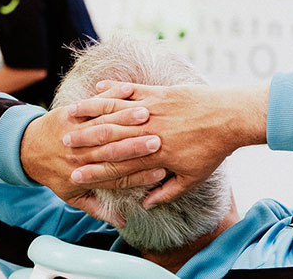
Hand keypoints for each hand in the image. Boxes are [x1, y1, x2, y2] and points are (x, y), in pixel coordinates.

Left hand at [20, 99, 165, 226]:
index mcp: (86, 174)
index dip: (140, 175)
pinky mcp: (71, 113)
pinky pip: (94, 103)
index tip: (160, 172)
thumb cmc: (54, 173)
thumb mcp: (72, 197)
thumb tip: (122, 223)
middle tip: (159, 141)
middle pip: (113, 149)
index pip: (118, 176)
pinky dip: (111, 95)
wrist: (27, 149)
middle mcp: (81, 153)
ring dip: (126, 118)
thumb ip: (99, 209)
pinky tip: (129, 91)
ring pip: (104, 124)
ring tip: (146, 115)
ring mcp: (75, 131)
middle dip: (136, 145)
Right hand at [64, 81, 267, 208]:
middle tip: (62, 146)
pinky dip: (113, 91)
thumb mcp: (192, 178)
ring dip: (91, 115)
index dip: (94, 171)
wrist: (229, 118)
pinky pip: (130, 91)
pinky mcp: (159, 93)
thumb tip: (146, 204)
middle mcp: (149, 132)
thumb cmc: (212, 150)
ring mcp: (153, 110)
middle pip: (109, 139)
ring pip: (115, 113)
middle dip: (83, 143)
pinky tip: (97, 89)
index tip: (75, 175)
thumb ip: (167, 191)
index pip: (117, 167)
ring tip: (71, 117)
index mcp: (155, 156)